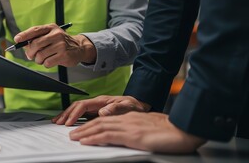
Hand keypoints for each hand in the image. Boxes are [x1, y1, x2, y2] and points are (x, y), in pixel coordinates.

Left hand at [14, 23, 95, 67]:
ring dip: (38, 60)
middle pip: (35, 44)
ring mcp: (61, 45)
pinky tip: (51, 60)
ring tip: (43, 58)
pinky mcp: (64, 55)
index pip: (35, 30)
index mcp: (51, 28)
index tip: (17, 39)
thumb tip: (22, 44)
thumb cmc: (60, 42)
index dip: (24, 35)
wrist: (79, 48)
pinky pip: (47, 62)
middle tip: (31, 55)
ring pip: (40, 55)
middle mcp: (56, 34)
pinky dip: (46, 63)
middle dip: (30, 52)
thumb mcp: (50, 36)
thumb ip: (37, 39)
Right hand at [52, 95, 149, 125]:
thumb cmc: (134, 106)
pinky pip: (81, 113)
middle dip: (66, 113)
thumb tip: (102, 111)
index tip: (69, 122)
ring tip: (58, 121)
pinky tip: (67, 122)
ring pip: (77, 109)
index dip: (75, 113)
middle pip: (76, 105)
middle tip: (58, 122)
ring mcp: (95, 107)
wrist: (139, 106)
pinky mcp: (95, 112)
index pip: (83, 105)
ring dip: (67, 114)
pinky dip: (72, 117)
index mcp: (102, 100)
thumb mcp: (128, 106)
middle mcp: (97, 103)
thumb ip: (116, 108)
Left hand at [69, 112, 206, 153]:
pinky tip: (86, 141)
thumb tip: (130, 137)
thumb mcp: (151, 130)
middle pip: (100, 122)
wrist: (186, 130)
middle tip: (72, 133)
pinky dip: (94, 138)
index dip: (93, 124)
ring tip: (74, 137)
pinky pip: (107, 135)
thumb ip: (138, 131)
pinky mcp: (132, 135)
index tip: (84, 130)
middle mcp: (128, 120)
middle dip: (84, 127)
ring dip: (84, 132)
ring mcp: (129, 126)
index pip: (107, 120)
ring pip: (100, 127)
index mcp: (132, 118)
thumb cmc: (173, 132)